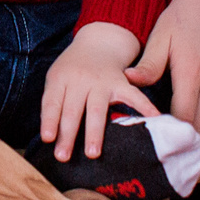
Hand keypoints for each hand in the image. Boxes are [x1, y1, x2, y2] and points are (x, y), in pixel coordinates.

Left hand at [40, 21, 152, 161]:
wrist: (98, 42)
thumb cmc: (72, 69)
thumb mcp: (56, 78)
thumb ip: (52, 103)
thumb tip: (50, 137)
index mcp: (61, 78)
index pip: (53, 102)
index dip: (49, 120)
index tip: (47, 139)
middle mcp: (81, 80)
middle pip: (73, 110)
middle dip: (68, 134)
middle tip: (63, 157)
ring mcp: (103, 82)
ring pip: (97, 109)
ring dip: (94, 132)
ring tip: (92, 154)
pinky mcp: (121, 83)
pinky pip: (133, 97)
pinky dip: (144, 108)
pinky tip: (152, 120)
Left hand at [126, 0, 199, 152]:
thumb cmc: (180, 19)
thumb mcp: (160, 38)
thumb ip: (149, 64)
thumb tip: (129, 81)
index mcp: (192, 71)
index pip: (183, 115)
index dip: (174, 136)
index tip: (162, 150)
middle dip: (190, 148)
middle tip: (175, 166)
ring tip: (193, 162)